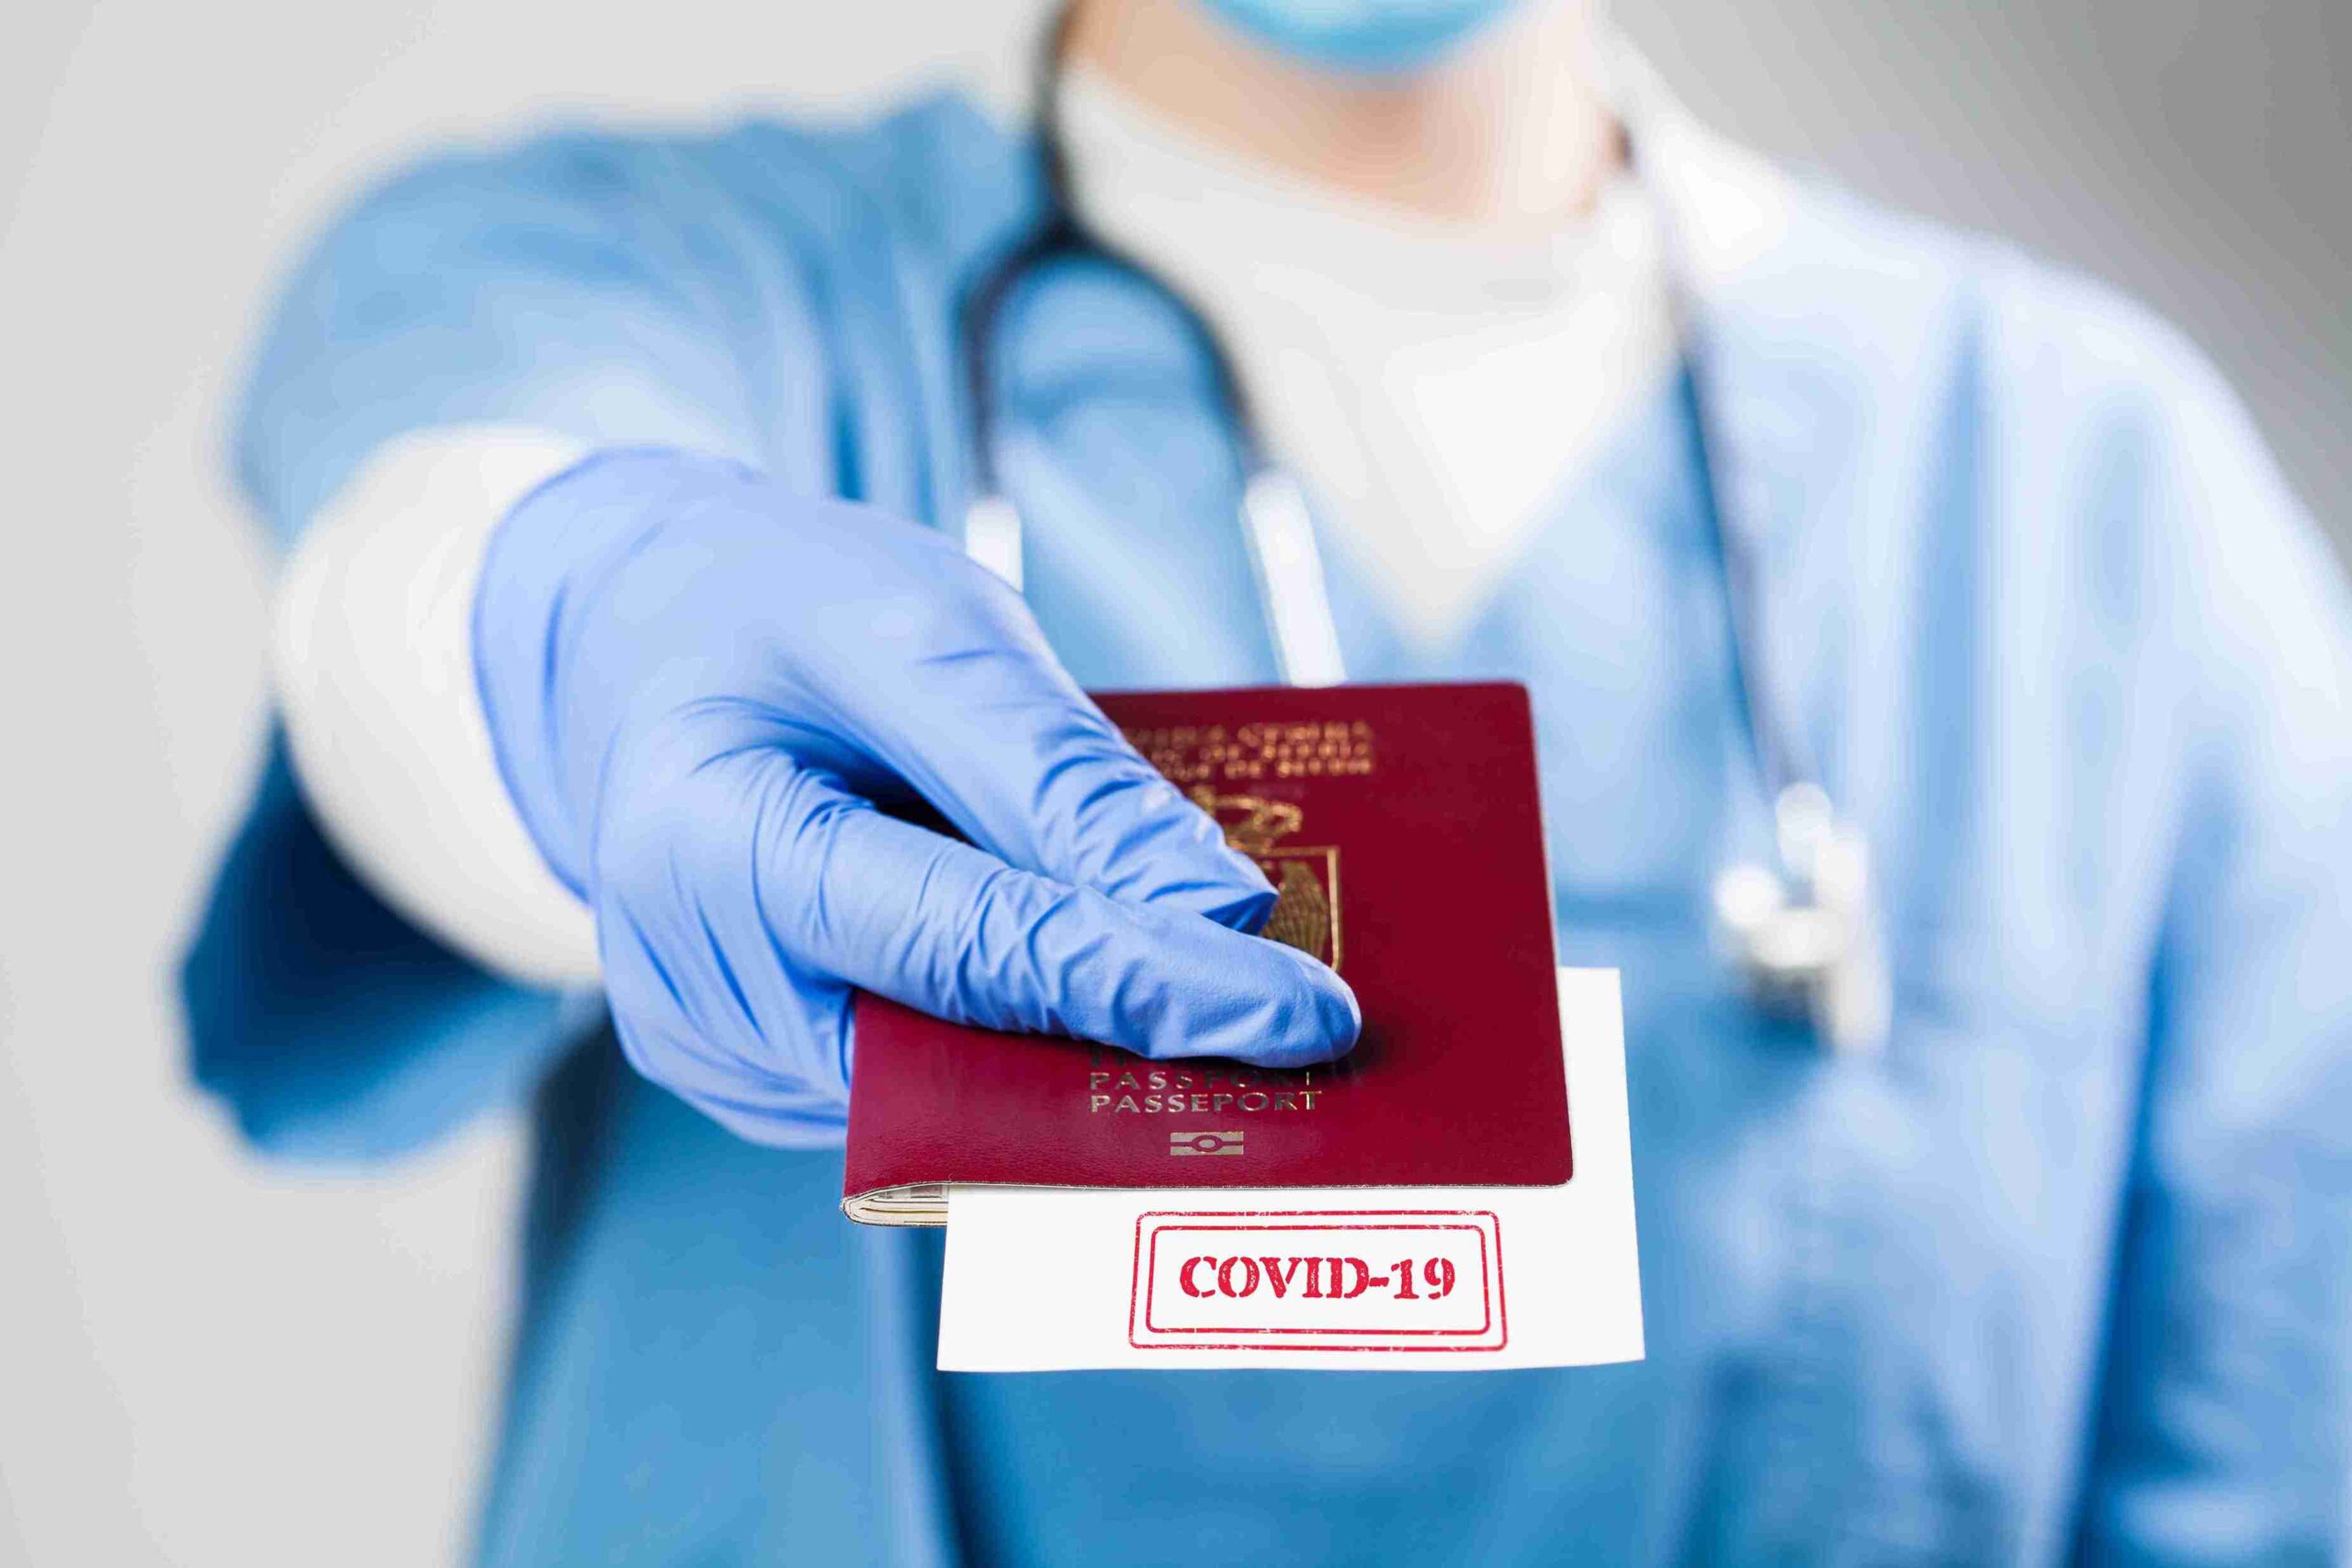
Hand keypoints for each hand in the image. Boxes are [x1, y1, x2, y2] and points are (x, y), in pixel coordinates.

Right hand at [473, 449, 1358, 1143]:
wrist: (636, 643)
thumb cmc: (777, 613)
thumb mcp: (919, 628)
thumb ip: (1055, 776)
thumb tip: (1215, 913)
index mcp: (710, 846)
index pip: (967, 950)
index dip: (1145, 986)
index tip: (1299, 1015)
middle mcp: (695, 986)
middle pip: (963, 1059)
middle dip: (1137, 1051)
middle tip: (1300, 1039)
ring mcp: (719, 1049)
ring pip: (951, 1093)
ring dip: (1084, 1054)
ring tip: (1217, 1002)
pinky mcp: (755, 1072)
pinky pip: (919, 1081)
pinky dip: (1016, 1038)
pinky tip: (1092, 985)